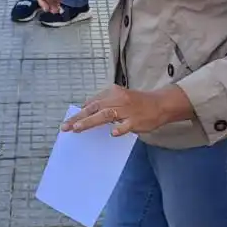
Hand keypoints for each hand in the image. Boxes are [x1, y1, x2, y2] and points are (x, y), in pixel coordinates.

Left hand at [63, 85, 190, 136]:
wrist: (161, 104)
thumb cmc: (137, 102)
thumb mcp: (119, 97)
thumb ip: (105, 102)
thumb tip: (85, 109)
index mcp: (113, 92)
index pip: (92, 102)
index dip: (79, 112)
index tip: (68, 121)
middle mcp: (118, 99)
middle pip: (95, 108)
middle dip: (79, 117)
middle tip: (66, 127)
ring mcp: (128, 110)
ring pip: (106, 115)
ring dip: (91, 121)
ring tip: (78, 128)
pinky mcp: (137, 120)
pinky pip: (127, 124)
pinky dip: (120, 128)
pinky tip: (113, 133)